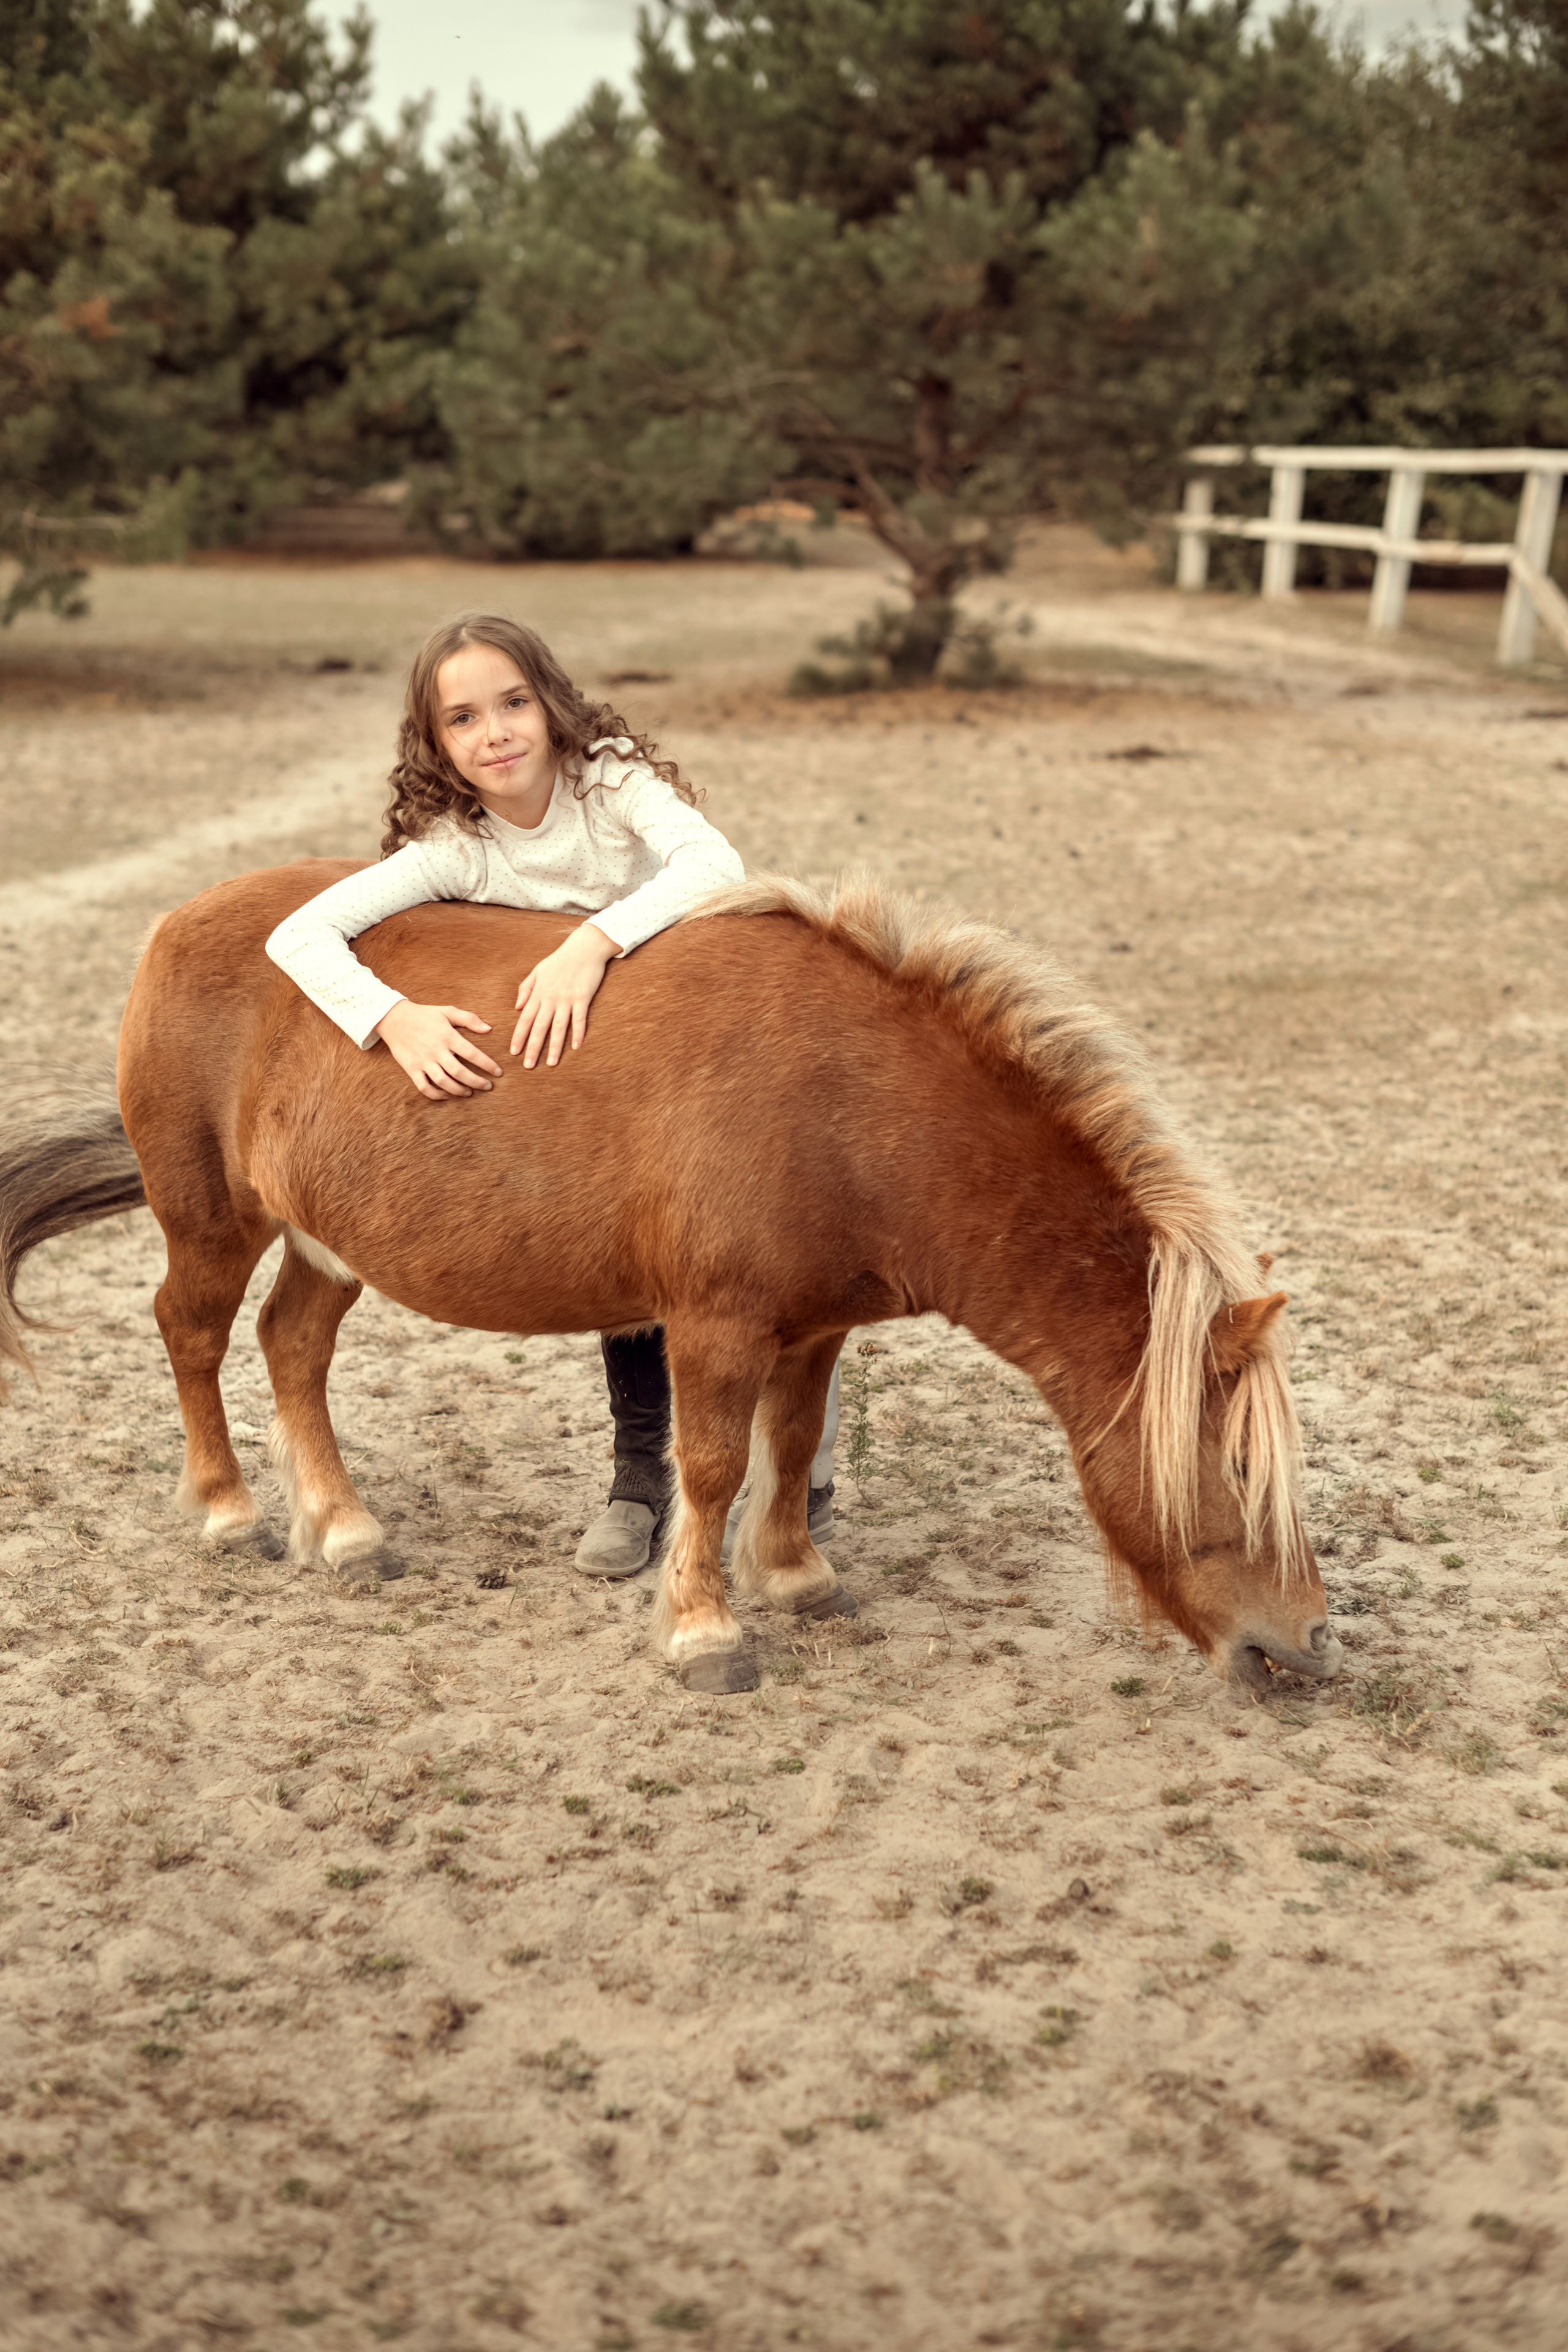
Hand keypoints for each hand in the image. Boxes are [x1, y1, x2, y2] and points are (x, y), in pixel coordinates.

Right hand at [374, 1000, 502, 1099]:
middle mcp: (436, 1050)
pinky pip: (424, 1087)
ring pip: (444, 1082)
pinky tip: (447, 1095)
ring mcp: (423, 1061)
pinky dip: (436, 1095)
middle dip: (477, 1082)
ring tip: (470, 1092)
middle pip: (459, 1072)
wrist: (394, 1018)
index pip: (472, 1053)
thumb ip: (469, 1019)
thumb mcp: (447, 1011)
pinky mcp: (411, 1069)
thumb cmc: (425, 1015)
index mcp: (447, 1036)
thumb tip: (489, 1028)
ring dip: (459, 1090)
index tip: (498, 1072)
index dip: (487, 1064)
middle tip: (488, 1087)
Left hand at [511, 923, 616, 1066]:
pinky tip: (576, 1047)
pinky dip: (578, 1033)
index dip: (519, 1036)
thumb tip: (517, 1007)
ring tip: (551, 1063)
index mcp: (538, 992)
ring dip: (554, 1046)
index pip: (525, 1018)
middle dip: (533, 1047)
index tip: (513, 1052)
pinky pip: (579, 1019)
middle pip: (539, 1027)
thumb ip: (526, 988)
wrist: (583, 947)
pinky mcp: (582, 997)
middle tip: (528, 1066)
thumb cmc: (560, 959)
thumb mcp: (538, 970)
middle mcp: (550, 998)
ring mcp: (566, 998)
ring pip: (558, 1027)